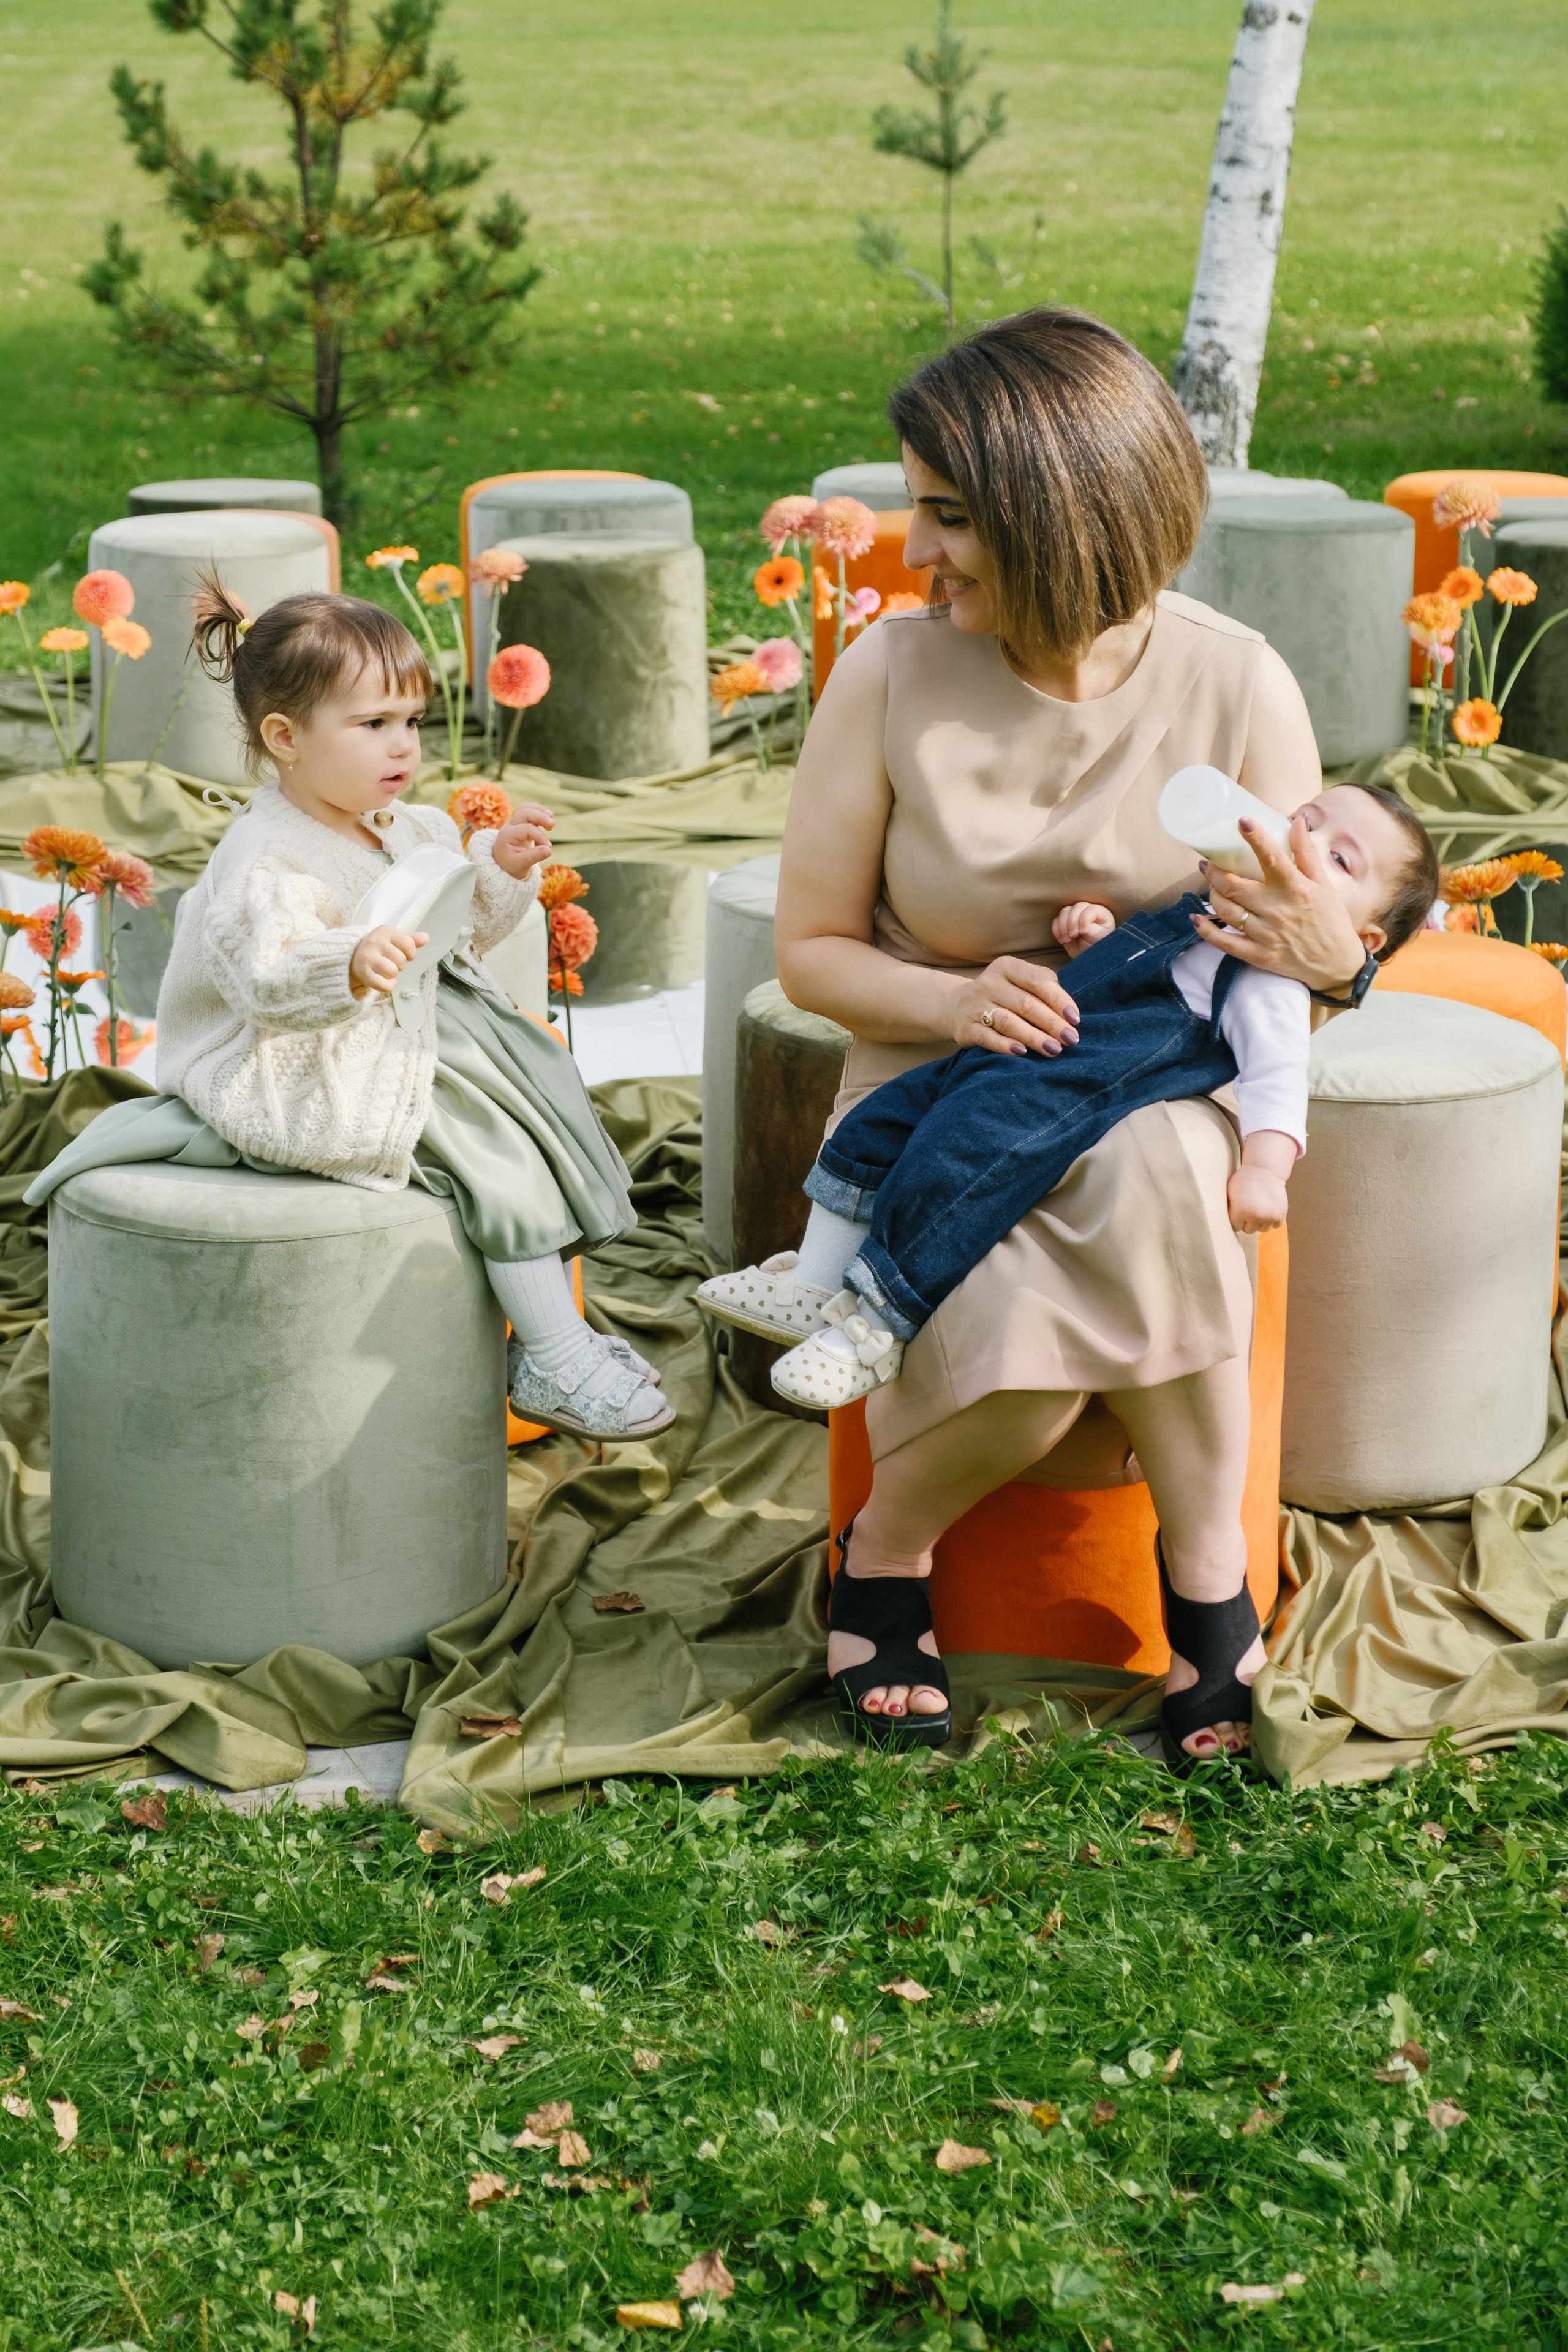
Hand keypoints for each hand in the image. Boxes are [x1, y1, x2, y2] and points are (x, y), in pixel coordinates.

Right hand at [351, 924, 427, 998]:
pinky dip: (388, 985)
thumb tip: (425, 938)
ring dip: (392, 974)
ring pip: (393, 972)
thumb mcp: (394, 939)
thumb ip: (411, 940)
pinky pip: (384, 985)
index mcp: (385, 932)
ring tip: (385, 969)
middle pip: (401, 960)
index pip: (409, 944)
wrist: (353, 956)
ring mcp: (367, 957)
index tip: (404, 954)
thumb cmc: (378, 948)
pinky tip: (384, 979)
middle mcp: (375, 942)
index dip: (410, 953)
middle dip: (400, 964)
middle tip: (390, 961)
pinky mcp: (363, 973)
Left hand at [491, 801, 554, 878]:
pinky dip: (538, 812)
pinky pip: (528, 811)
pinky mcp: (521, 824)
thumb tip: (549, 850)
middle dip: (540, 816)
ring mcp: (514, 823)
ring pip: (526, 809)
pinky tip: (548, 819)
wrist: (502, 864)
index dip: (540, 836)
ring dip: (540, 811)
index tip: (549, 847)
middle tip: (552, 824)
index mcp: (507, 836)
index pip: (526, 829)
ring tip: (552, 818)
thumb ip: (534, 857)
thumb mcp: (520, 864)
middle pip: (524, 813)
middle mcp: (509, 826)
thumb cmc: (510, 865)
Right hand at [951, 955, 1079, 1056]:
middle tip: (1070, 1039)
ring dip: (1033, 1037)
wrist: (956, 1006)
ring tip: (1054, 1049)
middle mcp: (989, 983)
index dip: (1059, 1000)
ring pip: (1008, 1022)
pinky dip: (1005, 1046)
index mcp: (1007, 967)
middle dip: (1051, 1023)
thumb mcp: (1020, 980)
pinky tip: (1022, 1052)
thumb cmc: (1003, 994)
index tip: (1075, 1019)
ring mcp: (975, 1005)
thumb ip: (1044, 985)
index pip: (1037, 981)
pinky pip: (987, 1037)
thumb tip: (1068, 1011)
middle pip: (1025, 1004)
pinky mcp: (966, 1028)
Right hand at [1052, 901, 1116, 957]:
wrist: (1090, 958)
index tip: (1083, 933)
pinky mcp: (1065, 923)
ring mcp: (1076, 916)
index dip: (1084, 919)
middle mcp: (1088, 911)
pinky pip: (1056, 921)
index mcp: (1101, 913)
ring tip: (1067, 940)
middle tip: (1073, 937)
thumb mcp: (1100, 940)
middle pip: (1076, 908)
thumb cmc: (1099, 947)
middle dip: (1072, 923)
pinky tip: (1062, 940)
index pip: (1090, 909)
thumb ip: (1092, 930)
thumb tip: (1080, 926)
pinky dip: (1057, 930)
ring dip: (1063, 927)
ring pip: (1064, 912)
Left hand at [1191, 812, 1366, 992]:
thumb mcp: (1324, 885)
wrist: (1337, 966)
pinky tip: (1196, 917)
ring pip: (1225, 909)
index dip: (1255, 838)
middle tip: (1207, 862)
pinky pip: (1223, 942)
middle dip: (1214, 870)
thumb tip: (1296, 821)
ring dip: (1211, 893)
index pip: (1272, 858)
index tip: (1242, 821)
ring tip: (1210, 884)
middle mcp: (1278, 910)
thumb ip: (1306, 853)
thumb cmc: (1331, 921)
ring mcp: (1265, 934)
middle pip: (1233, 885)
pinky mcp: (1258, 955)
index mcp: (1296, 889)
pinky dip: (1205, 930)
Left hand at [1227, 1165, 1290, 1233]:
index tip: (1238, 1211)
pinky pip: (1276, 1225)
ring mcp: (1270, 1216)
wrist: (1264, 1170)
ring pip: (1263, 1229)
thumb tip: (1221, 1225)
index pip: (1236, 1227)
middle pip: (1249, 1230)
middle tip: (1249, 1208)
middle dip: (1248, 1221)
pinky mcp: (1281, 1214)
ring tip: (1259, 1208)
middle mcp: (1255, 1215)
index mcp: (1240, 1211)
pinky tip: (1269, 1208)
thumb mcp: (1229, 1193)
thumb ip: (1227, 1209)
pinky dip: (1273, 1219)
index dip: (1236, 1219)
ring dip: (1261, 1222)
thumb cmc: (1244, 1181)